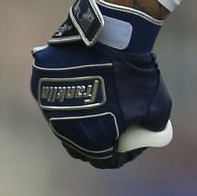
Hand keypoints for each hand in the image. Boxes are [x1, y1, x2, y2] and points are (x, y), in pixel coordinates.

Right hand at [30, 0, 173, 168]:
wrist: (109, 37)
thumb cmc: (135, 74)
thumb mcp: (157, 105)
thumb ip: (154, 125)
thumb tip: (151, 132)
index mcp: (91, 140)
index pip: (104, 159)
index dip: (120, 154)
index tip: (130, 142)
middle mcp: (63, 129)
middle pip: (81, 146)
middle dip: (99, 141)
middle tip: (115, 128)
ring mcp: (48, 108)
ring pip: (64, 124)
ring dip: (81, 120)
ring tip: (100, 106)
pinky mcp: (39, 87)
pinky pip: (54, 101)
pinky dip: (69, 99)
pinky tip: (85, 88)